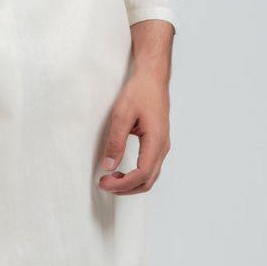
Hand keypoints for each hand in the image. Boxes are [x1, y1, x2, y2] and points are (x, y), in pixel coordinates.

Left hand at [97, 25, 171, 193]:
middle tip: (103, 184)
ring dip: (131, 183)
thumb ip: (116, 141)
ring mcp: (162, 145)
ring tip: (110, 179)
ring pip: (150, 176)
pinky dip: (136, 175)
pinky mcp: (158, 142)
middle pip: (148, 181)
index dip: (122, 184)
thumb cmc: (139, 91)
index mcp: (156, 141)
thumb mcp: (122, 114)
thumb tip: (108, 167)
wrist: (153, 77)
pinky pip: (150, 167)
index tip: (103, 182)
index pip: (141, 174)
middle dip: (126, 188)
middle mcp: (163, 147)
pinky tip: (121, 170)